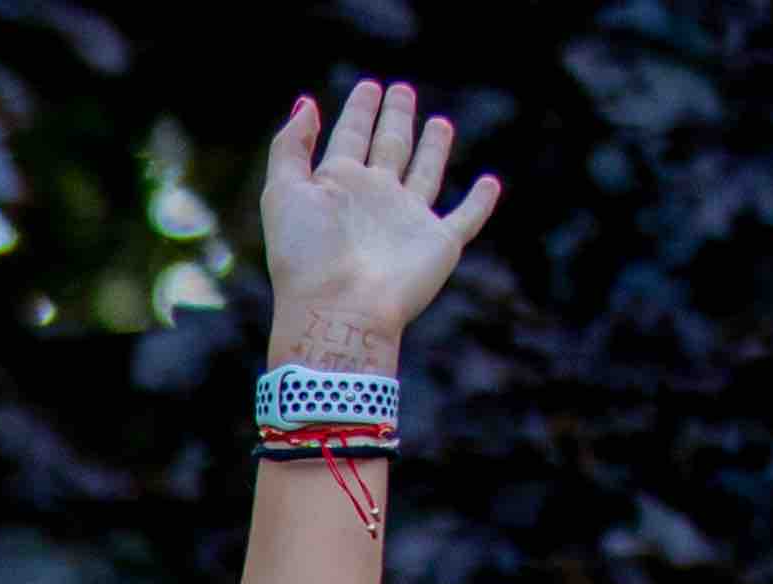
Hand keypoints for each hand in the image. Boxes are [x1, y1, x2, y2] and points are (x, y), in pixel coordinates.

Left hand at [254, 79, 495, 361]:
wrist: (338, 309)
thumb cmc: (306, 254)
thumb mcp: (282, 193)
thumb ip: (290, 147)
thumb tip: (306, 104)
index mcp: (336, 187)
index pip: (349, 138)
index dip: (358, 112)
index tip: (369, 86)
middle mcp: (373, 200)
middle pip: (388, 149)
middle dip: (395, 120)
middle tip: (401, 90)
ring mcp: (406, 222)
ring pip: (424, 175)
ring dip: (432, 149)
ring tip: (439, 122)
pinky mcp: (438, 243)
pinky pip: (466, 218)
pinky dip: (480, 202)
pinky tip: (490, 183)